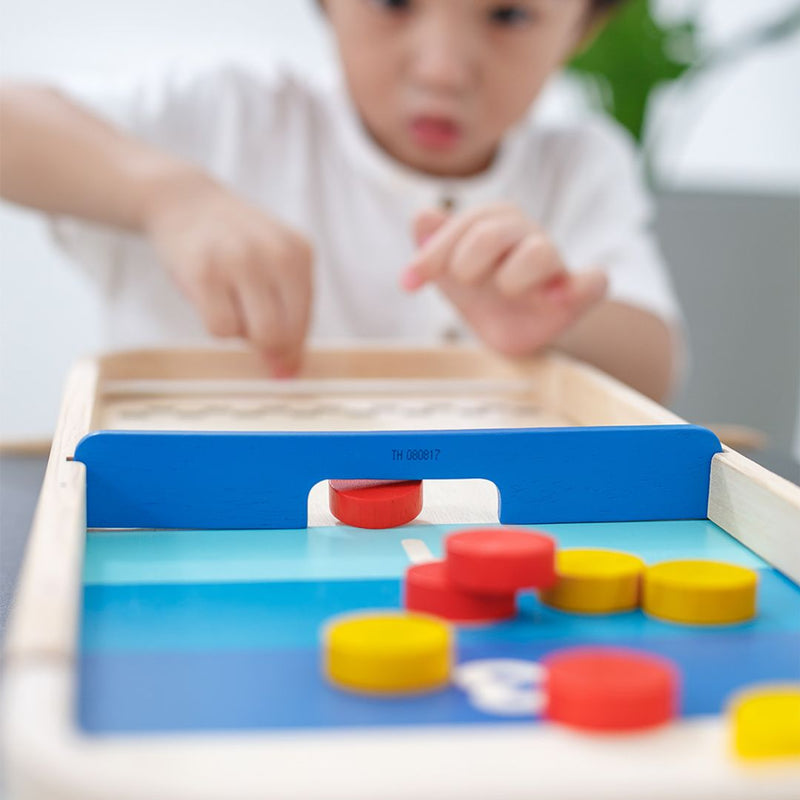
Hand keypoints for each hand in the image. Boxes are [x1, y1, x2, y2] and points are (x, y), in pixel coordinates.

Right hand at [142, 170, 312, 375]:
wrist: (184, 200)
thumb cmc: (235, 242)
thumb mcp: (275, 263)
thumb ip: (289, 314)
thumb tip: (288, 374)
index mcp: (299, 254)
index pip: (303, 323)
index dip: (291, 350)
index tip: (281, 364)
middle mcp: (273, 254)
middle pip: (279, 336)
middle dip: (264, 347)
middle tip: (247, 327)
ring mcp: (237, 261)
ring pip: (250, 335)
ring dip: (238, 331)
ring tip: (227, 301)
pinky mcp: (202, 272)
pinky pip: (219, 330)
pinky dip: (214, 325)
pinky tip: (208, 298)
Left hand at [402, 204, 606, 356]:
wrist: (511, 332)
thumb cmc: (481, 293)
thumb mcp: (448, 270)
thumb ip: (434, 242)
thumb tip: (422, 216)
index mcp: (498, 222)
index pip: (467, 222)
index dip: (434, 251)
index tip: (408, 282)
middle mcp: (528, 236)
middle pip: (495, 231)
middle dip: (466, 260)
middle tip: (463, 282)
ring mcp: (556, 265)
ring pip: (540, 252)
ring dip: (512, 277)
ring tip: (505, 292)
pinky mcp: (579, 293)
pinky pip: (595, 281)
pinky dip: (578, 287)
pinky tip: (553, 299)